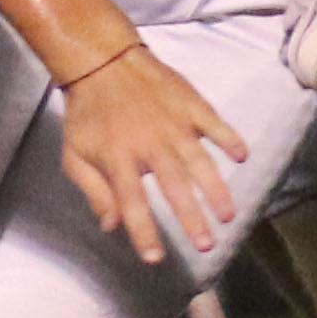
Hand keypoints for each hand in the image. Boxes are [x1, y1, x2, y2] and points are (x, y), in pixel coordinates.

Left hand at [56, 44, 246, 265]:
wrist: (102, 59)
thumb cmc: (87, 112)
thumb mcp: (75, 154)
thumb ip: (94, 191)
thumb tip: (110, 227)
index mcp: (117, 157)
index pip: (132, 202)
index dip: (143, 232)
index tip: (155, 258)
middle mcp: (148, 143)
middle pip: (173, 186)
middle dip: (190, 218)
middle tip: (206, 245)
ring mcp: (172, 122)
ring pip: (198, 160)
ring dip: (215, 189)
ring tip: (227, 215)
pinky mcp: (188, 103)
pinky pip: (214, 123)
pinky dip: (229, 139)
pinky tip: (242, 156)